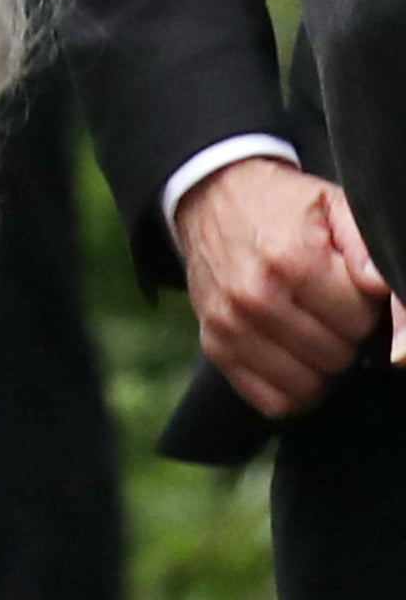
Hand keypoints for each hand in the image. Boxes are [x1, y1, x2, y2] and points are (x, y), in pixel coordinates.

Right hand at [173, 158, 383, 416]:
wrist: (210, 197)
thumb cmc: (283, 205)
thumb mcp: (334, 206)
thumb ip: (369, 251)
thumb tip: (389, 296)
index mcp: (291, 260)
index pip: (359, 320)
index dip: (363, 304)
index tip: (345, 282)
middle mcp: (255, 299)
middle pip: (337, 356)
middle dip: (342, 333)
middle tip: (325, 303)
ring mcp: (230, 328)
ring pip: (310, 386)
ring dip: (320, 364)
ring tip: (310, 328)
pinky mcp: (215, 348)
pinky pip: (273, 402)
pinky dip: (292, 389)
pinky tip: (294, 357)